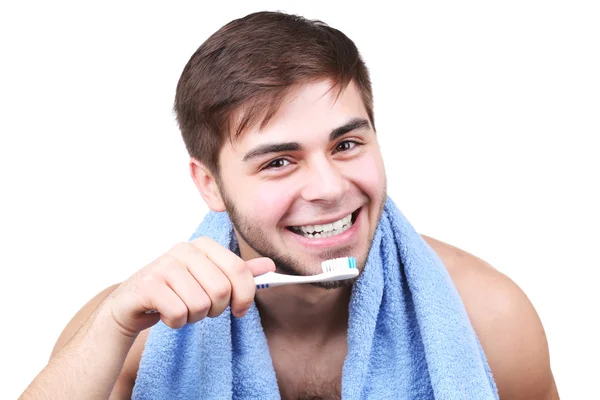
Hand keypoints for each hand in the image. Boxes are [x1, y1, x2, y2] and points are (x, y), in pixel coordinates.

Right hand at [104, 236, 274, 336]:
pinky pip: (178, 314)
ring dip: (193, 317)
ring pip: (200, 305)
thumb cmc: (175, 290)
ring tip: (181, 308)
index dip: (245, 296)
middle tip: (202, 309)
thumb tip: (270, 266)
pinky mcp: (148, 285)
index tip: (239, 310)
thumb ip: (238, 272)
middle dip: (215, 309)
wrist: (131, 303)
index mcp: (203, 245)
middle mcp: (183, 250)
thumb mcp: (208, 278)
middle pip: (221, 290)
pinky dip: (176, 322)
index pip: (239, 270)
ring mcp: (164, 265)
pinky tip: (166, 313)